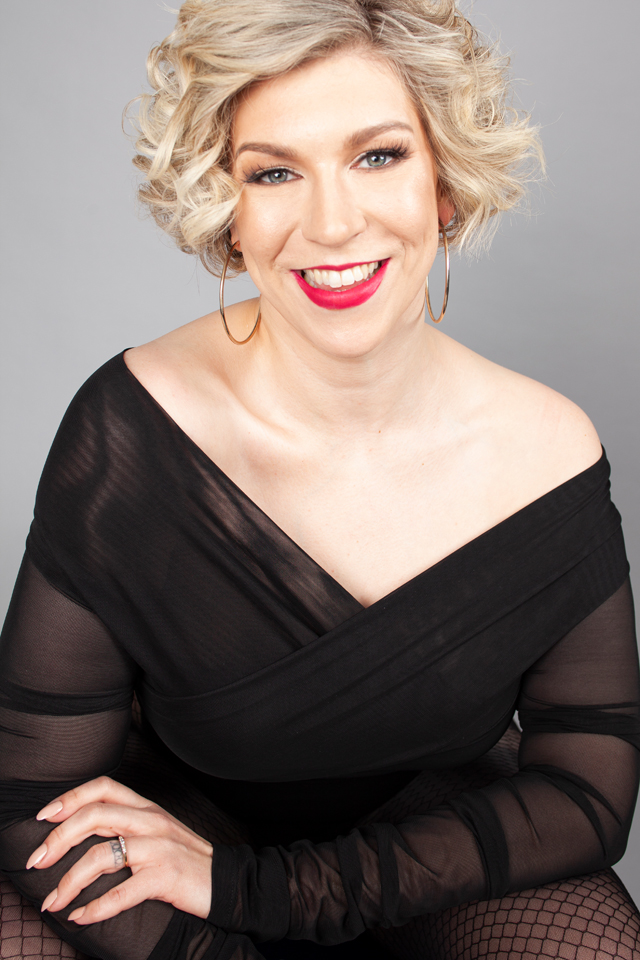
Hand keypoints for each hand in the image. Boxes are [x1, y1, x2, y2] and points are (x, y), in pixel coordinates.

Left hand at [25, 777, 212, 923]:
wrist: (226, 882)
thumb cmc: (186, 860)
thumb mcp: (158, 832)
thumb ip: (126, 825)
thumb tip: (80, 832)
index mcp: (147, 808)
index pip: (103, 788)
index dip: (69, 798)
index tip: (44, 817)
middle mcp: (151, 822)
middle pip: (94, 816)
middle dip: (57, 839)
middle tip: (37, 861)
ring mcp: (159, 848)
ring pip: (101, 855)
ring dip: (69, 882)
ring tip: (54, 902)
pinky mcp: (165, 877)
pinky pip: (121, 892)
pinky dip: (95, 908)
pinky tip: (81, 918)